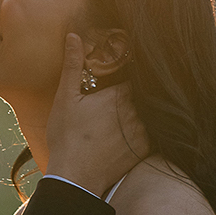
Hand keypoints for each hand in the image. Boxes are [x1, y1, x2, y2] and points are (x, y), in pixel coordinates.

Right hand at [46, 33, 148, 196]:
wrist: (75, 178)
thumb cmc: (67, 137)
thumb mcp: (65, 98)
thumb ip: (73, 65)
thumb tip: (74, 36)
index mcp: (120, 96)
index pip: (135, 76)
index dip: (129, 74)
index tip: (120, 75)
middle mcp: (137, 112)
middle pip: (143, 95)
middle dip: (133, 94)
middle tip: (118, 98)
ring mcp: (143, 133)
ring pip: (148, 114)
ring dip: (139, 112)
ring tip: (122, 116)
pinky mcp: (144, 151)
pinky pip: (150, 134)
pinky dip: (142, 131)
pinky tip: (127, 134)